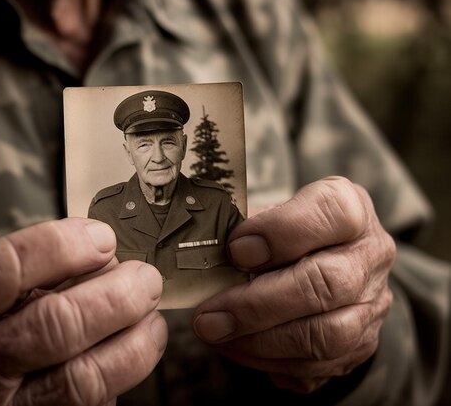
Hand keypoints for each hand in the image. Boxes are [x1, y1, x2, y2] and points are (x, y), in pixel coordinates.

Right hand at [0, 218, 165, 405]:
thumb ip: (12, 279)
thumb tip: (96, 256)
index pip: (7, 267)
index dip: (65, 246)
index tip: (103, 238)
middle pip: (57, 324)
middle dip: (117, 296)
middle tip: (145, 280)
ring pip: (83, 377)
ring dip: (134, 343)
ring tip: (151, 320)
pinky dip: (116, 379)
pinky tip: (128, 358)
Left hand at [192, 177, 394, 392]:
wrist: (326, 261)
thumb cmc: (287, 231)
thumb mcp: (268, 213)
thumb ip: (243, 226)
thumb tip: (202, 253)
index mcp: (351, 208)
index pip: (330, 212)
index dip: (280, 231)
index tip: (234, 249)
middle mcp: (370, 255)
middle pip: (327, 284)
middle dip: (258, 305)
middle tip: (210, 315)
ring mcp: (372, 305)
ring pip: (326, 336)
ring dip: (260, 341)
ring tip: (215, 334)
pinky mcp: (361, 346)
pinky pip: (319, 367)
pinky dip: (270, 361)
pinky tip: (236, 348)